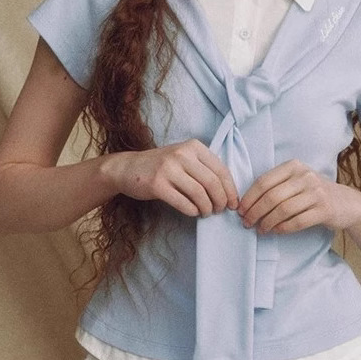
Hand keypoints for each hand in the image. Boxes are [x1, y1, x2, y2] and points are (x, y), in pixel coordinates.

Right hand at [102, 139, 238, 217]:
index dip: (230, 190)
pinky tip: (193, 212)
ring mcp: (168, 169)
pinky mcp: (157, 184)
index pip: (221, 170)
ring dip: (206, 208)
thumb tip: (227, 191)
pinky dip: (192, 211)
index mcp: (193, 147)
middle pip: (212, 183)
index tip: (233, 203)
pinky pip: (183, 203)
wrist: (128, 168)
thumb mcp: (184, 158)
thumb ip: (204, 168)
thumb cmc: (161, 166)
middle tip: (220, 210)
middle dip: (220, 201)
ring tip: (206, 212)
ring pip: (199, 194)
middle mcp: (182, 154)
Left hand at [237, 160, 360, 232]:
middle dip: (255, 212)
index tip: (240, 211)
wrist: (346, 203)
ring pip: (283, 210)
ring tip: (260, 230)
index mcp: (294, 166)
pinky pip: (297, 221)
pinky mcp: (324, 209)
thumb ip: (275, 187)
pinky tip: (275, 231)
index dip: (249, 198)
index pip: (264, 181)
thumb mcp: (296, 181)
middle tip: (247, 223)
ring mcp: (316, 192)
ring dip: (267, 222)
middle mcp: (305, 176)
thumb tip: (246, 205)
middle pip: (271, 196)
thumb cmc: (313, 193)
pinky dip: (283, 228)